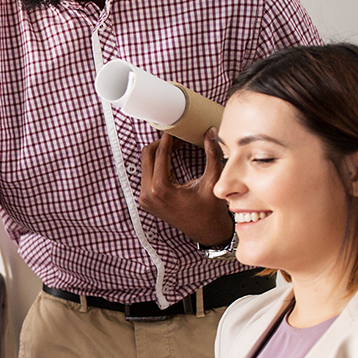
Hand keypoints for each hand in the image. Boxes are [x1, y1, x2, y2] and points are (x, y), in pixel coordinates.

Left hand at [139, 129, 232, 245]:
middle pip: (147, 155)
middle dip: (162, 142)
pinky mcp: (146, 200)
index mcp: (160, 189)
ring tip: (177, 144)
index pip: (160, 154)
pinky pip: (147, 174)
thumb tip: (210, 132)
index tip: (175, 125)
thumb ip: (212, 155)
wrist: (207, 232)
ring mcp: (144, 198)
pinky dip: (157, 163)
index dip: (168, 137)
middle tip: (177, 135)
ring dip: (159, 152)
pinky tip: (172, 157)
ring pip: (145, 164)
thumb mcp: (213, 181)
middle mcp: (147, 194)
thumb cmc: (211, 210)